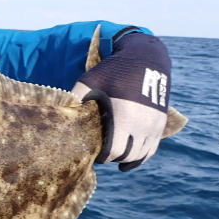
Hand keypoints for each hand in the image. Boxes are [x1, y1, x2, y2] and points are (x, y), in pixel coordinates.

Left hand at [72, 32, 170, 171]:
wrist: (146, 57)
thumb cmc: (114, 69)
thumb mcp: (90, 80)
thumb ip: (75, 98)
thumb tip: (57, 114)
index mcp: (125, 116)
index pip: (114, 152)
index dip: (102, 157)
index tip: (93, 154)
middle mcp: (144, 124)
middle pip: (127, 156)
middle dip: (113, 158)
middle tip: (100, 154)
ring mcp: (155, 124)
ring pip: (141, 155)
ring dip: (126, 159)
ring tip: (113, 157)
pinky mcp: (161, 122)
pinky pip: (152, 149)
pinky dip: (141, 157)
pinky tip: (129, 161)